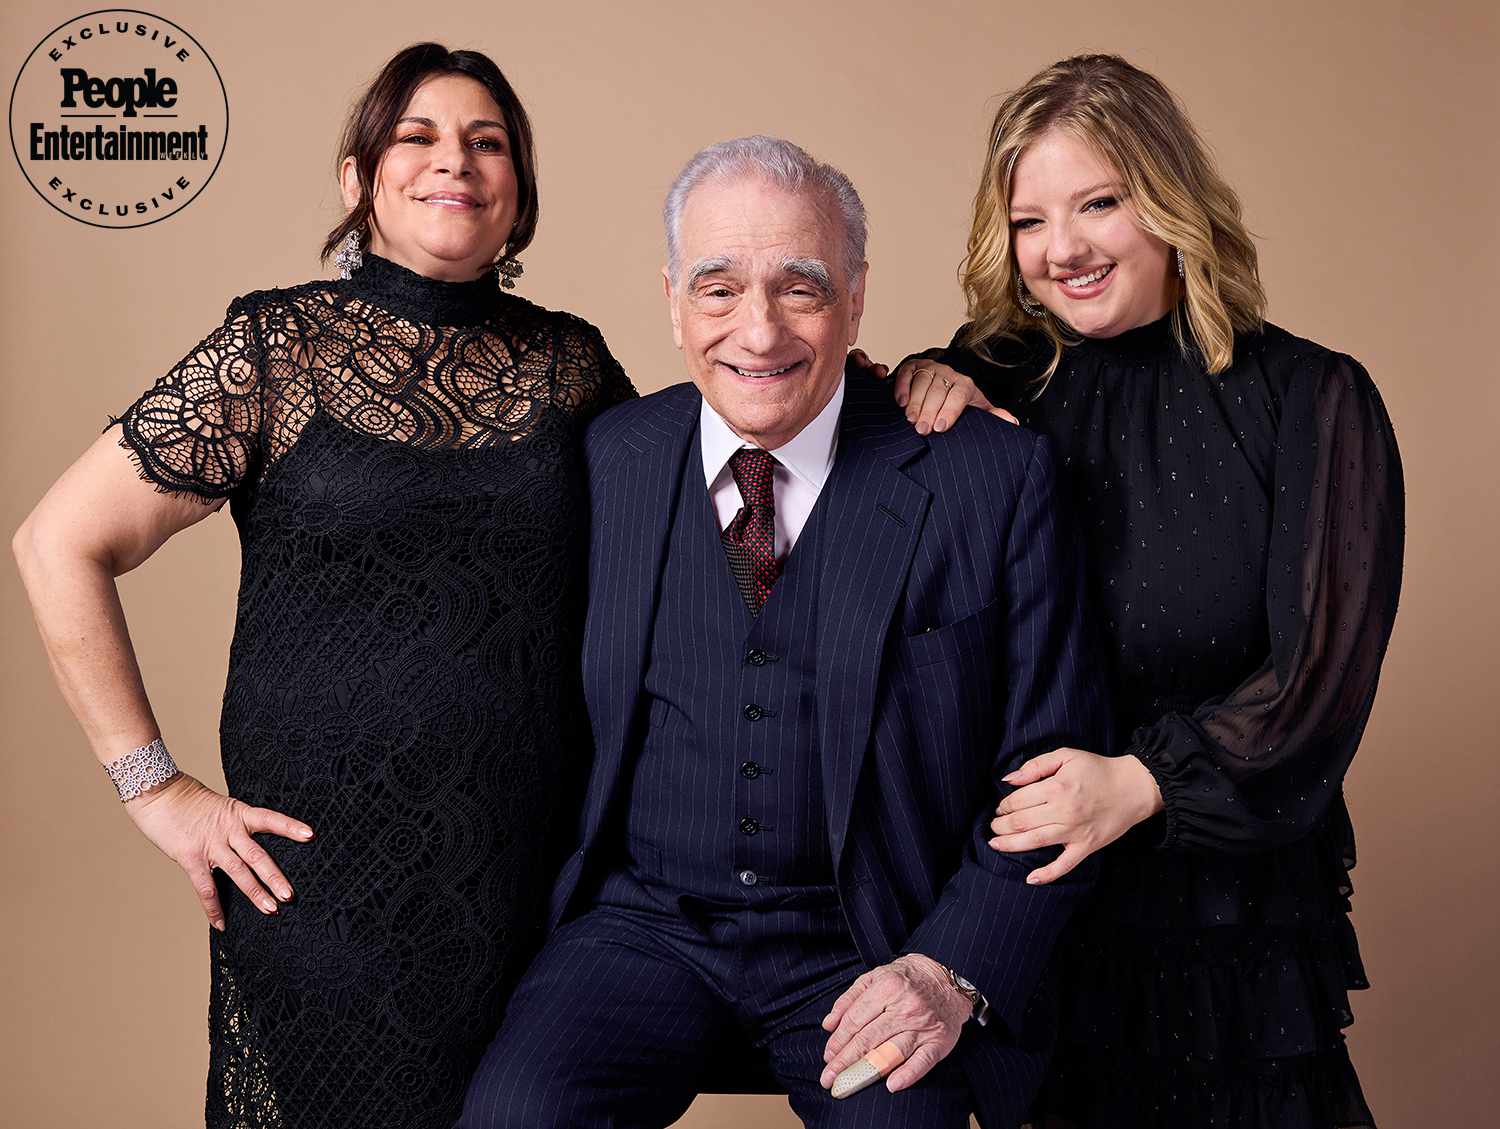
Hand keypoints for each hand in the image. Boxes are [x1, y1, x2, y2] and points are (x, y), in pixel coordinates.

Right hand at [124, 772, 313, 929]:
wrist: (157, 793)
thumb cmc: (187, 800)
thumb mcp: (220, 807)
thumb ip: (235, 825)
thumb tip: (247, 844)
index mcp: (238, 814)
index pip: (270, 819)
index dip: (290, 827)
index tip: (311, 835)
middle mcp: (228, 829)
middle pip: (257, 855)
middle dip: (275, 876)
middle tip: (291, 895)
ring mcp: (210, 844)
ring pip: (238, 872)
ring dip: (255, 892)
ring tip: (271, 909)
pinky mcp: (190, 856)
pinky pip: (205, 887)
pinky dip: (214, 908)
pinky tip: (221, 924)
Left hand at [819, 953, 969, 1092]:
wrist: (947, 980)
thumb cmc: (905, 979)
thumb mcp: (874, 977)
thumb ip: (849, 1000)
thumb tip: (828, 1024)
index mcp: (886, 987)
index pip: (855, 1020)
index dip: (838, 1041)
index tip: (828, 1057)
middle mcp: (905, 1006)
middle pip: (868, 1038)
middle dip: (845, 1060)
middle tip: (829, 1078)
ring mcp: (923, 1025)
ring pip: (891, 1051)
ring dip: (868, 1071)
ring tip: (850, 1084)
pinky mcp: (939, 1041)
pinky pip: (922, 1061)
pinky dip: (908, 1074)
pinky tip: (891, 1085)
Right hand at [851, 350, 1018, 435]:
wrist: (945, 390)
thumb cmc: (959, 406)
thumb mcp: (977, 412)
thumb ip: (992, 417)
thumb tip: (1012, 422)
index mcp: (966, 384)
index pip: (959, 394)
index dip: (949, 410)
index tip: (940, 428)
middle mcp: (948, 373)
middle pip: (938, 389)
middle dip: (929, 410)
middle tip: (921, 429)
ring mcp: (931, 368)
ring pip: (922, 381)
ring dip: (915, 401)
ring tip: (910, 419)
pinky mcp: (914, 366)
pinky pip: (907, 372)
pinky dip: (902, 386)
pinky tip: (900, 402)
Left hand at [990, 748, 1163, 883]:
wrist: (1134, 787)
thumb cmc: (1097, 769)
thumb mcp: (1066, 755)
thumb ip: (1036, 765)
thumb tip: (1009, 779)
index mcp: (1056, 787)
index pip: (1018, 801)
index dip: (1003, 806)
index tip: (999, 808)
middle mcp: (1063, 811)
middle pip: (1021, 822)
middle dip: (1001, 826)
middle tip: (993, 827)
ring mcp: (1075, 831)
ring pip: (1035, 841)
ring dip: (1011, 845)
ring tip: (996, 844)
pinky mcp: (1087, 846)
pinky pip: (1065, 864)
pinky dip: (1047, 874)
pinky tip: (1030, 879)